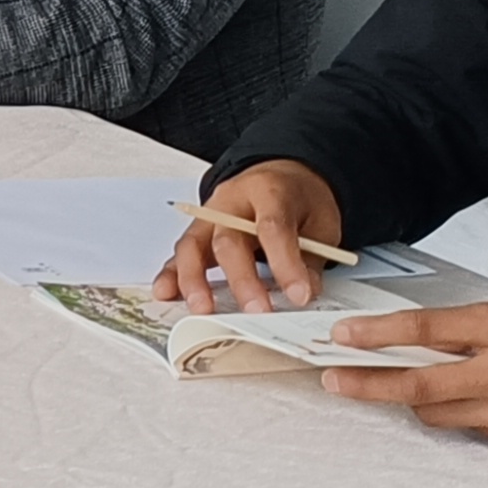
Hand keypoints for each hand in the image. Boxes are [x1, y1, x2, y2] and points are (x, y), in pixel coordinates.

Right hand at [154, 158, 345, 312]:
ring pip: (193, 246)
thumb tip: (305, 291)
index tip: (299, 295)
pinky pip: (179, 254)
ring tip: (203, 308)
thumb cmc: (298, 199)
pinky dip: (171, 275)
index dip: (285, 263)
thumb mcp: (321, 221)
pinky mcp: (197, 232)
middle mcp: (231, 201)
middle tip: (257, 311)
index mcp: (269, 191)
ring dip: (195, 279)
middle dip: (241, 279)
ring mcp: (208, 216)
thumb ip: (312, 257)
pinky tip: (166, 294)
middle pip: (228, 240)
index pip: (272, 227)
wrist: (280, 176)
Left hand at [320, 297, 487, 452]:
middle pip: (418, 385)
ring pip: (438, 414)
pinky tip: (475, 399)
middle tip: (334, 379)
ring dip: (414, 401)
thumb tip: (432, 332)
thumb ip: (484, 322)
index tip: (343, 336)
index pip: (426, 331)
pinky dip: (462, 414)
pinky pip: (473, 429)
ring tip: (404, 385)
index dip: (377, 335)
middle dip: (367, 383)